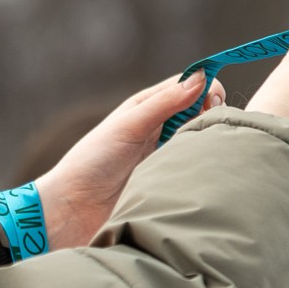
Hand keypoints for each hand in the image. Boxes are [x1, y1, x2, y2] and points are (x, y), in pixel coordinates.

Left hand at [29, 74, 227, 252]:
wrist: (73, 210)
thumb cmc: (93, 161)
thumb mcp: (129, 125)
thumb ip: (165, 103)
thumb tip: (202, 78)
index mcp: (150, 107)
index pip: (191, 86)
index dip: (208, 88)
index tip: (213, 103)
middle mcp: (162, 129)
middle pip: (202, 112)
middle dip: (215, 115)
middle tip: (210, 130)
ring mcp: (168, 156)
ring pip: (203, 141)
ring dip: (210, 143)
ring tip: (208, 153)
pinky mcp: (171, 184)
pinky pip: (197, 170)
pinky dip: (206, 168)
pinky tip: (205, 173)